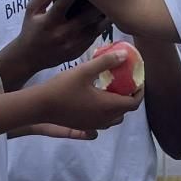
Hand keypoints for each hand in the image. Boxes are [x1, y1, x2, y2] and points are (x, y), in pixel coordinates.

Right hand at [0, 0, 103, 87]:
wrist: (30, 58)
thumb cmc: (30, 31)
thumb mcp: (31, 12)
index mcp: (49, 22)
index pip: (65, 3)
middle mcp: (62, 33)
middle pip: (86, 16)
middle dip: (96, 4)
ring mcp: (72, 44)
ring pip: (94, 28)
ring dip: (104, 16)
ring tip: (111, 4)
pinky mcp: (78, 52)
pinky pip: (94, 37)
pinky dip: (101, 27)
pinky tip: (106, 18)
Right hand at [27, 45, 142, 133]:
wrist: (40, 106)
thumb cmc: (62, 87)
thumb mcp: (85, 70)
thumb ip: (106, 62)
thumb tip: (125, 54)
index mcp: (108, 106)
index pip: (134, 102)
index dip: (139, 92)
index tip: (138, 80)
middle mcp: (104, 119)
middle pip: (126, 111)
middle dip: (130, 97)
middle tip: (127, 82)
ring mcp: (94, 125)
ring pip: (115, 118)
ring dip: (118, 105)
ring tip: (113, 90)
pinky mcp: (84, 126)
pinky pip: (104, 121)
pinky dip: (107, 111)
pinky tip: (98, 98)